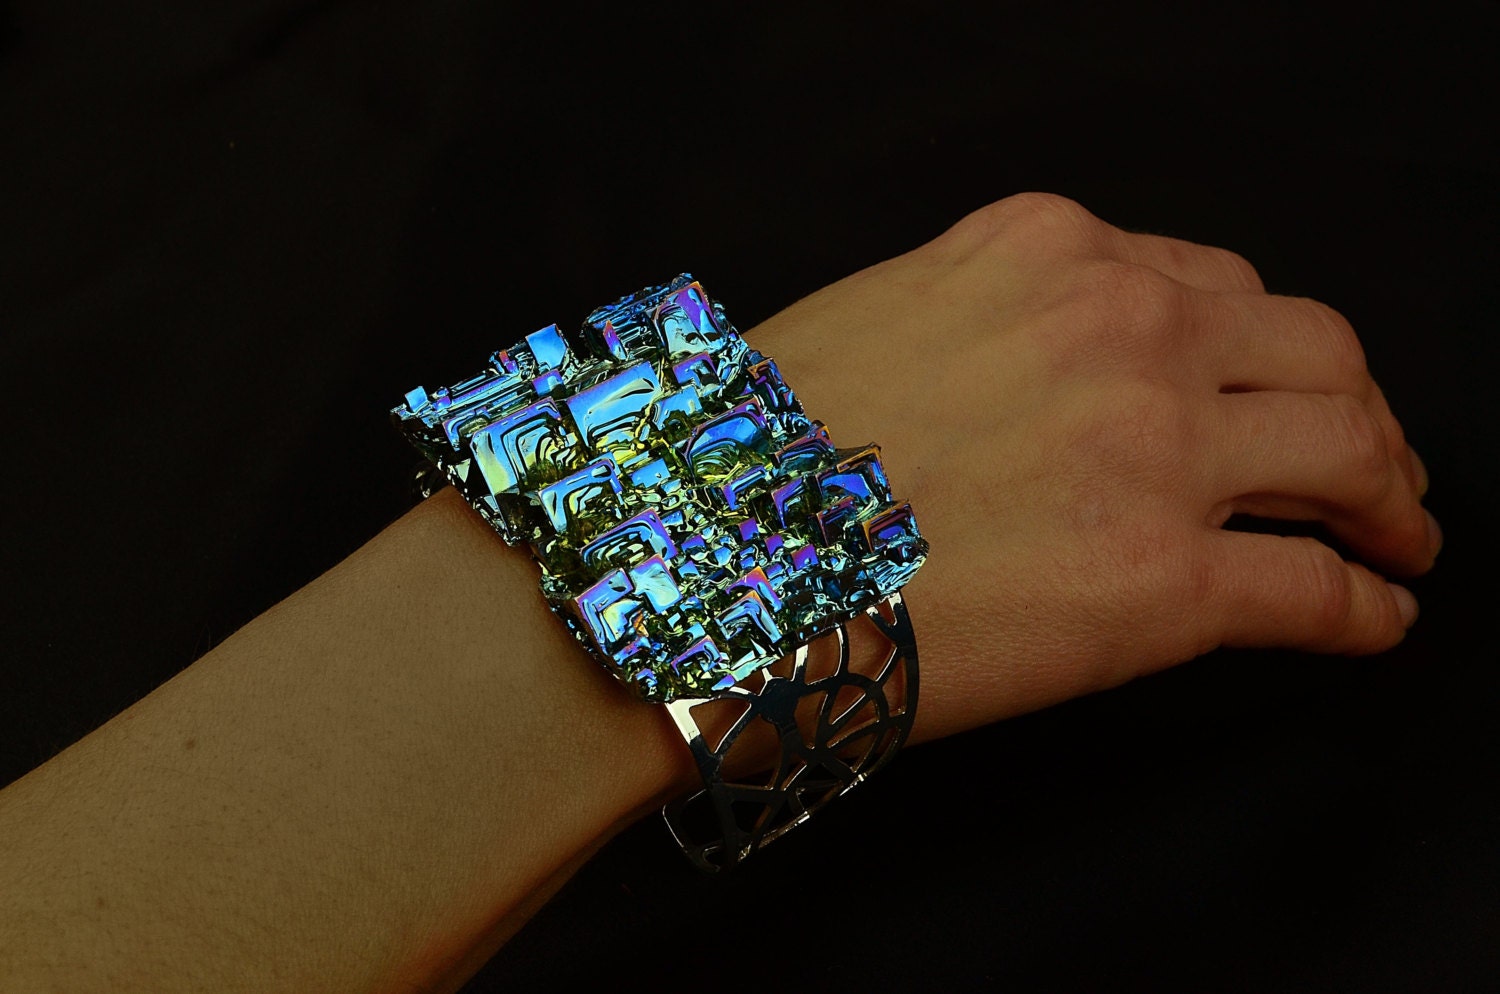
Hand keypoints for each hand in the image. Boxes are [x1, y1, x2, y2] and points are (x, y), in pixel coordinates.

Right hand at [748, 193, 1439, 742]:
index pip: (1209, 284)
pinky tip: (1377, 616)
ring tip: (1399, 537)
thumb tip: (1037, 391)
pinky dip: (1369, 605)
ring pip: (1348, 450)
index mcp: (1043, 251)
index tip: (1275, 391)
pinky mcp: (1162, 584)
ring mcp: (1153, 449)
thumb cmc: (749, 457)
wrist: (700, 561)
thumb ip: (984, 324)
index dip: (1262, 349)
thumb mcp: (873, 322)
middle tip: (1371, 466)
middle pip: (1310, 350)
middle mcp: (1120, 324)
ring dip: (1391, 497)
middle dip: (1354, 408)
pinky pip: (1313, 589)